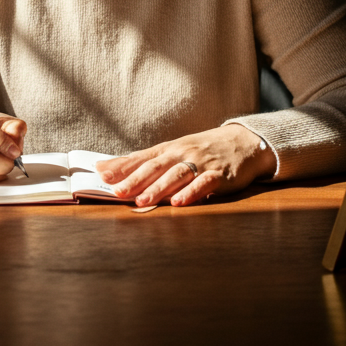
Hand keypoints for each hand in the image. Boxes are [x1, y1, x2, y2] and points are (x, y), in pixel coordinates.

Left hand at [95, 124, 276, 207]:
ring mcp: (201, 163)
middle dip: (136, 180)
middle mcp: (182, 154)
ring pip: (177, 175)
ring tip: (143, 201)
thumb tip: (108, 168)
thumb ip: (145, 161)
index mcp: (169, 149)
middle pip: (156, 167)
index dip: (122, 167)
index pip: (142, 158)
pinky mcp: (220, 175)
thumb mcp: (174, 151)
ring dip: (159, 188)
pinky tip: (180, 202)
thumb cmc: (202, 149)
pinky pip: (204, 183)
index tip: (102, 175)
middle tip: (117, 192)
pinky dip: (191, 193)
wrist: (243, 142)